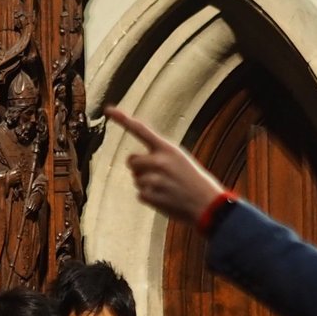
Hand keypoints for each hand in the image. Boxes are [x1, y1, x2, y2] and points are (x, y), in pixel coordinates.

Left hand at [107, 108, 226, 224]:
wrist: (208, 205)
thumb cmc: (194, 182)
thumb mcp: (181, 160)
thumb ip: (159, 157)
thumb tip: (135, 164)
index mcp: (168, 149)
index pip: (141, 130)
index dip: (123, 119)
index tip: (108, 110)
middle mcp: (159, 161)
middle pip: (131, 160)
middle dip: (138, 167)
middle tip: (157, 175)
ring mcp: (154, 179)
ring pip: (136, 179)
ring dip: (147, 184)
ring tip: (167, 189)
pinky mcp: (151, 196)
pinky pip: (140, 194)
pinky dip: (150, 198)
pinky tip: (166, 199)